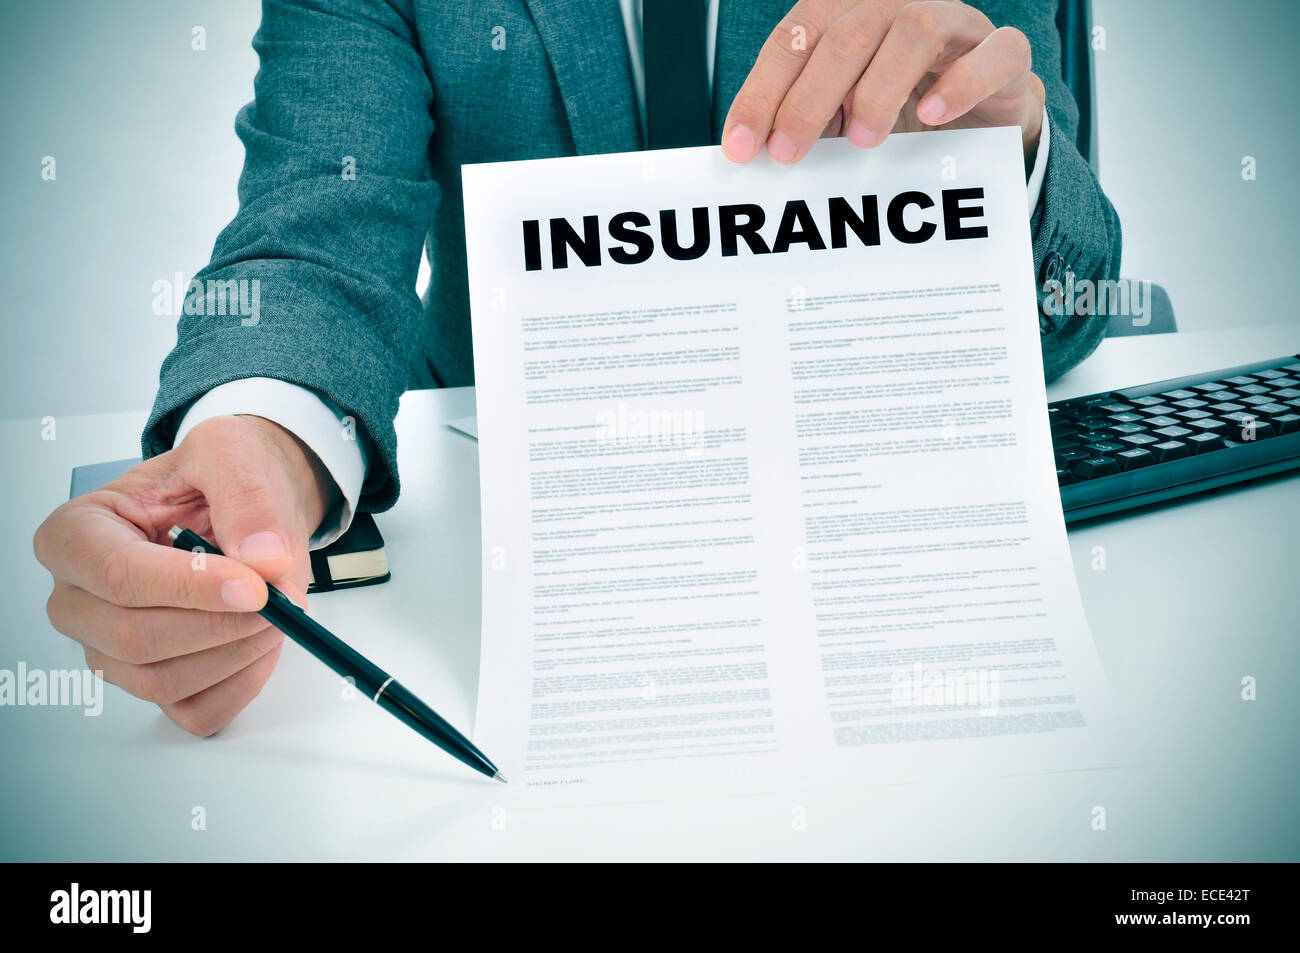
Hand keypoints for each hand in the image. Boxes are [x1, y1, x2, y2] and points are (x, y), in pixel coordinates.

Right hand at [34, 414, 335, 735]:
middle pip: (135, 638)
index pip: (119, 576)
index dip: (191, 587)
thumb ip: (246, 498)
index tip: (256, 586)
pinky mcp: (153, 682)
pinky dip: (241, 683)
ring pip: (163, 681)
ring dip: (237, 652)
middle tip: (282, 598)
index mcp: (76, 534)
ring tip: (279, 611)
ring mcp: (109, 649)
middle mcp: (78, 599)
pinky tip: (262, 642)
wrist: (245, 505)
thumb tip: (263, 559)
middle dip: (222, 624)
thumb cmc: (219, 476)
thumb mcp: (231, 453)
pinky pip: (194, 710)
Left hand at [722, 0, 1044, 163]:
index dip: (762, 92)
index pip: (794, 40)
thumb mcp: (836, 115)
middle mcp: (897, 5)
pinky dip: (962, 83)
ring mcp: (954, 23)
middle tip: (790, 151)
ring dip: (878, 90)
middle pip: (846, 36)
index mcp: (847, 12)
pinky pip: (993, 53)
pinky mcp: (1003, 53)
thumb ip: (797, 120)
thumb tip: (745, 151)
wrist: (980, 115)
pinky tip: (933, 115)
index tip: (742, 147)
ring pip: (914, 31)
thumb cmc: (897, 109)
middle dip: (809, 98)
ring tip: (861, 140)